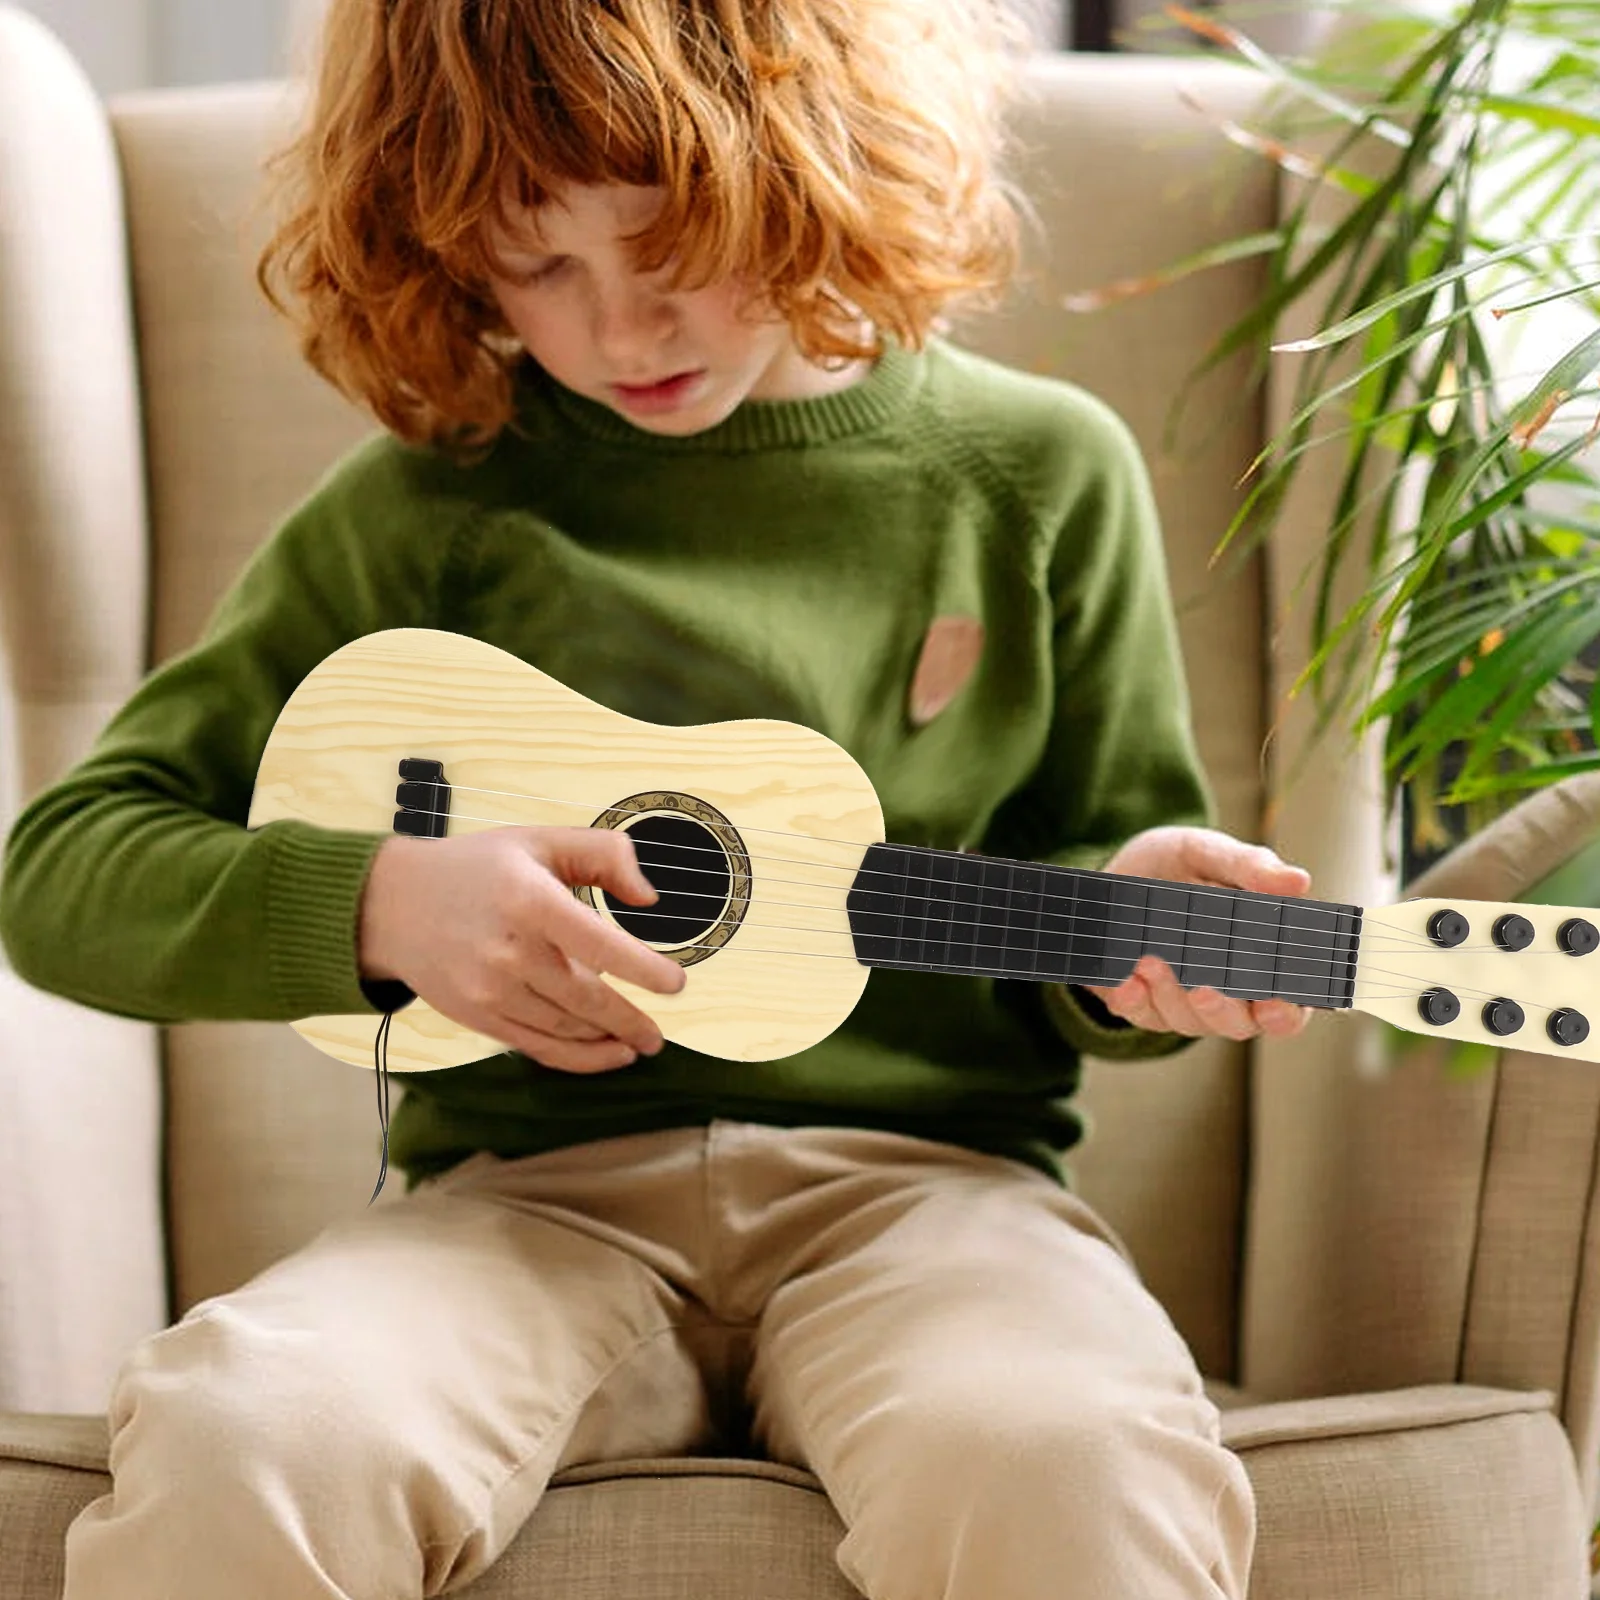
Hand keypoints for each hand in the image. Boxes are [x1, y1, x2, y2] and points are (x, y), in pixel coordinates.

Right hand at [357, 826, 685, 1072]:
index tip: (677, 985)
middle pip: (586, 998)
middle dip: (631, 1022)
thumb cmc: (479, 868)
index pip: (599, 943)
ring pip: (564, 1027)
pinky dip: (576, 1057)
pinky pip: (536, 1045)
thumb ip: (604, 854)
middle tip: (660, 1034)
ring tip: (639, 1043)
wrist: (394, 904)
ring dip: (607, 1041)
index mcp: (530, 901)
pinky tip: (605, 1055)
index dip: (642, 968)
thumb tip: (648, 896)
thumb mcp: (541, 840)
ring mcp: (491, 989)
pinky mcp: (478, 1016)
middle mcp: (510, 951)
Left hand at [1081, 825, 1312, 1041]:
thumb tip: (1299, 881)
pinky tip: (1127, 982)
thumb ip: (1251, 868)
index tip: (1271, 1003)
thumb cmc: (1182, 866)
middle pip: (1238, 1024)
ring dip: (1170, 994)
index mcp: (1264, 962)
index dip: (1284, 1012)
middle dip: (1221, 1010)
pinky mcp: (1143, 1004)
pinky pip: (1140, 1014)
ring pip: (1187, 1020)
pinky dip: (1133, 1001)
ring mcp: (1185, 1004)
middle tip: (1202, 989)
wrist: (1117, 873)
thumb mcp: (1211, 855)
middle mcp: (1230, 994)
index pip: (1288, 1007)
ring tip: (1150, 961)